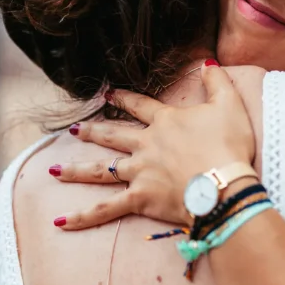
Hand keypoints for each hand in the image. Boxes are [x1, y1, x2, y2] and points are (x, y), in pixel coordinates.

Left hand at [51, 62, 256, 229]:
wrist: (224, 184)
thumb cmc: (229, 146)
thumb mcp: (230, 106)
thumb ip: (217, 83)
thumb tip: (208, 62)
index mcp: (166, 122)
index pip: (140, 106)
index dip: (123, 98)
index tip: (107, 93)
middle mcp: (147, 145)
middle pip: (113, 136)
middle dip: (92, 131)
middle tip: (74, 129)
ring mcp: (140, 172)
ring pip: (101, 170)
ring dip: (77, 170)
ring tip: (55, 169)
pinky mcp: (140, 199)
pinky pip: (106, 209)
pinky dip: (83, 216)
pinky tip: (61, 221)